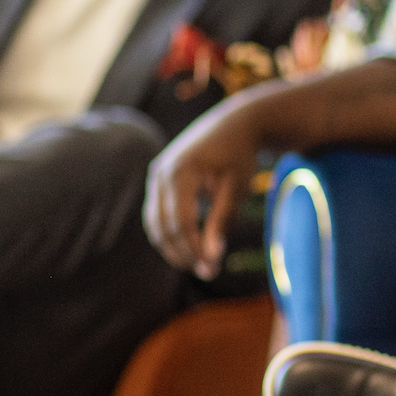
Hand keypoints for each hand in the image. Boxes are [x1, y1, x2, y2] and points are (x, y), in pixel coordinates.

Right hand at [145, 101, 261, 277]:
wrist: (234, 124)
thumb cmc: (240, 156)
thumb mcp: (236, 188)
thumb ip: (222, 221)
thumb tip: (211, 258)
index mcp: (181, 171)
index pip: (182, 221)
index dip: (194, 248)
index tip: (211, 268)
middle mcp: (161, 172)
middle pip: (163, 226)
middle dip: (182, 252)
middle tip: (207, 271)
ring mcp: (156, 175)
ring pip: (155, 223)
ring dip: (173, 247)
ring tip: (199, 263)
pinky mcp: (158, 180)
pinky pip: (158, 214)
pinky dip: (171, 233)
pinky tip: (190, 247)